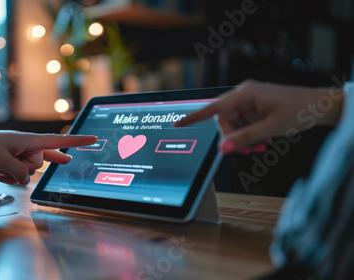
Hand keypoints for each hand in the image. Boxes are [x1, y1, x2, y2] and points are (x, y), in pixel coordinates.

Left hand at [0, 129, 96, 184]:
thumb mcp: (2, 159)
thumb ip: (19, 171)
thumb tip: (27, 178)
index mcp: (29, 140)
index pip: (58, 141)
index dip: (76, 141)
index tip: (93, 139)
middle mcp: (27, 147)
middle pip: (39, 163)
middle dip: (25, 167)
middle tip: (7, 161)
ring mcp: (20, 155)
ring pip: (28, 172)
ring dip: (13, 173)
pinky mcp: (13, 162)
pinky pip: (19, 175)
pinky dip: (9, 175)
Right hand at [174, 80, 343, 153]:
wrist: (320, 106)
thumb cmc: (299, 110)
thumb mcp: (270, 128)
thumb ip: (244, 139)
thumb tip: (223, 149)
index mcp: (245, 93)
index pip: (213, 107)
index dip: (194, 117)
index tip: (178, 124)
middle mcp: (244, 95)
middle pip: (225, 121)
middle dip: (234, 138)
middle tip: (248, 151)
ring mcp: (250, 102)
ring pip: (235, 126)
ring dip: (244, 139)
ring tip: (260, 147)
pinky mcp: (255, 109)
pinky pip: (244, 125)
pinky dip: (250, 136)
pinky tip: (262, 141)